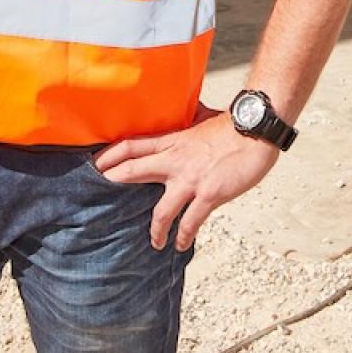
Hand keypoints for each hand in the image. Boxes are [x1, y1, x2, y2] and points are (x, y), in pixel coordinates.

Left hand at [92, 106, 280, 250]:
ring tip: (155, 242)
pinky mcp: (208, 194)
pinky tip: (182, 244)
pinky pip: (190, 222)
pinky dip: (184, 235)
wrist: (256, 131)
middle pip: (134, 171)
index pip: (132, 146)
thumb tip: (188, 108)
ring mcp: (190, 179)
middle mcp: (175, 160)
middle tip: (97, 197)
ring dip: (155, 230)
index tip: (95, 165)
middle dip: (113, 182)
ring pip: (161, 210)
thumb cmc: (233, 125)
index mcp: (173, 141)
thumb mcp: (203, 118)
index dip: (110, 155)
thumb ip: (190, 118)